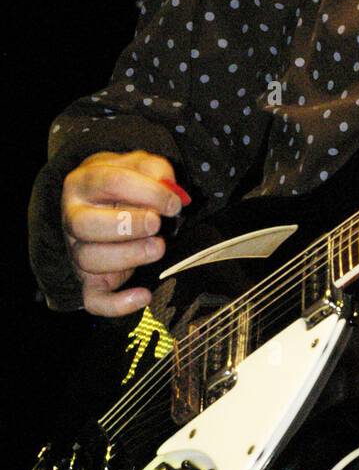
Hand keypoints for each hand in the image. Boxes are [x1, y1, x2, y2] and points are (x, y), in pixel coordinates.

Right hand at [61, 151, 186, 317]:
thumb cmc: (127, 183)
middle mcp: (73, 217)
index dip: (146, 192)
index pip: (110, 182)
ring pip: (89, 260)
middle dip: (126, 225)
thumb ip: (157, 171)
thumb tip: (169, 191)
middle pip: (85, 225)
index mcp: (85, 182)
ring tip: (158, 248)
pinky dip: (118, 304)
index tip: (172, 203)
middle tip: (156, 224)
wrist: (104, 200)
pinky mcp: (89, 279)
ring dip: (128, 256)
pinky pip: (94, 299)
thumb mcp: (142, 165)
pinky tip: (144, 295)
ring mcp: (77, 250)